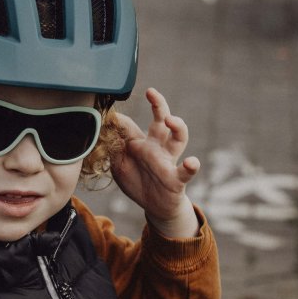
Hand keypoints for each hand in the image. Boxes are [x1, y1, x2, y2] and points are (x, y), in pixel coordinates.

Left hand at [111, 88, 200, 237]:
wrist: (155, 205)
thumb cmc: (137, 181)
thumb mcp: (119, 165)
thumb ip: (113, 148)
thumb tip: (105, 128)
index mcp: (141, 143)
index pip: (131, 125)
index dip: (119, 120)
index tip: (108, 115)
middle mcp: (157, 147)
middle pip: (161, 121)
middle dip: (159, 105)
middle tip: (152, 92)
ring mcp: (168, 161)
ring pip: (178, 139)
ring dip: (178, 127)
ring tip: (171, 120)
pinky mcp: (177, 178)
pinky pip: (186, 171)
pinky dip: (191, 166)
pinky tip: (192, 162)